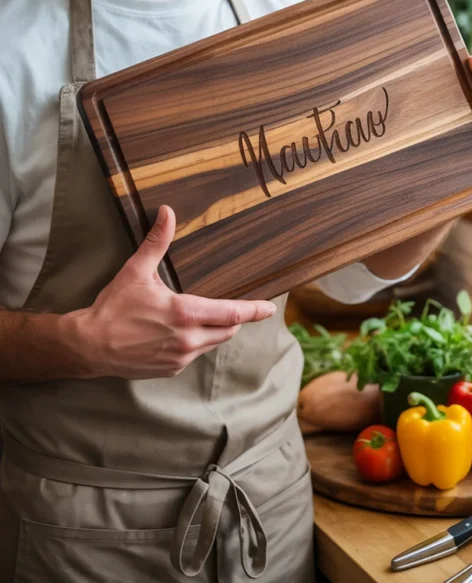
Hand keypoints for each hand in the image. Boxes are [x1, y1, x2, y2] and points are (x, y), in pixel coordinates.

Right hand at [69, 205, 275, 378]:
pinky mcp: (171, 369)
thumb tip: (167, 213)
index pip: (232, 313)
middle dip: (235, 318)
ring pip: (212, 343)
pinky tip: (181, 332)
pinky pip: (194, 354)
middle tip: (239, 308)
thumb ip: (157, 242)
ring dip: (215, 330)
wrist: (90, 345)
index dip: (254, 310)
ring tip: (205, 316)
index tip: (270, 308)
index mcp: (185, 313)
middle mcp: (188, 339)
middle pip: (228, 330)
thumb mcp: (136, 271)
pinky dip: (196, 342)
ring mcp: (180, 357)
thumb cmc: (113, 308)